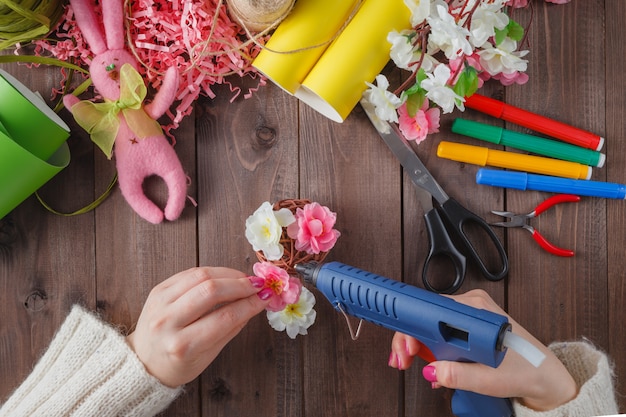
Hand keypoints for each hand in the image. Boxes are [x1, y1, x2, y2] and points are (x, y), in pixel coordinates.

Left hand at [126, 267, 269, 386]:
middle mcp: (167, 322)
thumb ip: (232, 328)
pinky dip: (211, 272)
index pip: (224, 318)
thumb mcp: (208, 356)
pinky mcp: (157, 289)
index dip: (249, 304)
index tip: (266, 297)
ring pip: (200, 276)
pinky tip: (225, 277)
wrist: (142, 362)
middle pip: (210, 292)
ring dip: (228, 274)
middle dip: (240, 284)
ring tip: (244, 279)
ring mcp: (160, 303)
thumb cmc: (178, 363)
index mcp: (182, 346)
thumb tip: (256, 302)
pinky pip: (189, 273)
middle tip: (258, 284)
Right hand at [388, 289, 577, 410]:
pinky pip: (442, 331)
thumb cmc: (527, 371)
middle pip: (427, 316)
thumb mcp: (490, 379)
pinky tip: (432, 365)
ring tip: (411, 363)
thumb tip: (432, 371)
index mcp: (475, 309)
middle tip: (402, 360)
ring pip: (431, 325)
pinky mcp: (470, 325)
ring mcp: (470, 314)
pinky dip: (431, 348)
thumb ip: (459, 375)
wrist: (546, 378)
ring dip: (419, 345)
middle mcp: (471, 306)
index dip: (412, 329)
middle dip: (410, 339)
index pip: (431, 310)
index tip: (405, 347)